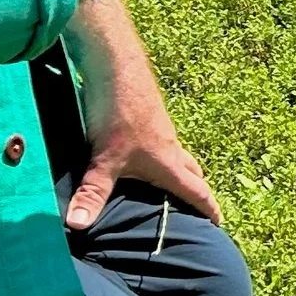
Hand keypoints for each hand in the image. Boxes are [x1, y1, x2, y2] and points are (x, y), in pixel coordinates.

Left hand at [65, 80, 219, 232]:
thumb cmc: (119, 115)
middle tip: (196, 207)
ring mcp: (160, 130)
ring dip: (180, 171)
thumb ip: (92, 193)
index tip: (219, 223)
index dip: (208, 208)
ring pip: (178, 155)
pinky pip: (164, 143)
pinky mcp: (149, 118)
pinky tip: (142, 159)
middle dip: (197, 189)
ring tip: (169, 186)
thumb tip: (77, 225)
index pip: (195, 190)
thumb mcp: (103, 160)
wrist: (118, 70)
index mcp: (167, 162)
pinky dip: (163, 157)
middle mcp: (170, 146)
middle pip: (192, 171)